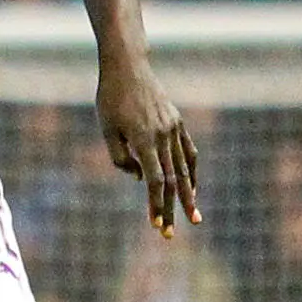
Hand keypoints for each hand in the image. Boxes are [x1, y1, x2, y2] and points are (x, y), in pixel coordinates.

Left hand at [97, 53, 199, 237]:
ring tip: (194, 217)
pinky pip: (189, 152)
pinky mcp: (178, 122)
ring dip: (189, 196)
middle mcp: (164, 136)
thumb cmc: (110, 99)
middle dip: (172, 209)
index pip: (155, 180)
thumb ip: (120, 158)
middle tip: (171, 234)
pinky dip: (192, 172)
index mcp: (144, 139)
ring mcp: (174, 128)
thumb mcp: (107, 129)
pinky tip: (192, 188)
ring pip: (185, 169)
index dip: (156, 204)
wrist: (128, 67)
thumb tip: (139, 178)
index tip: (156, 225)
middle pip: (172, 180)